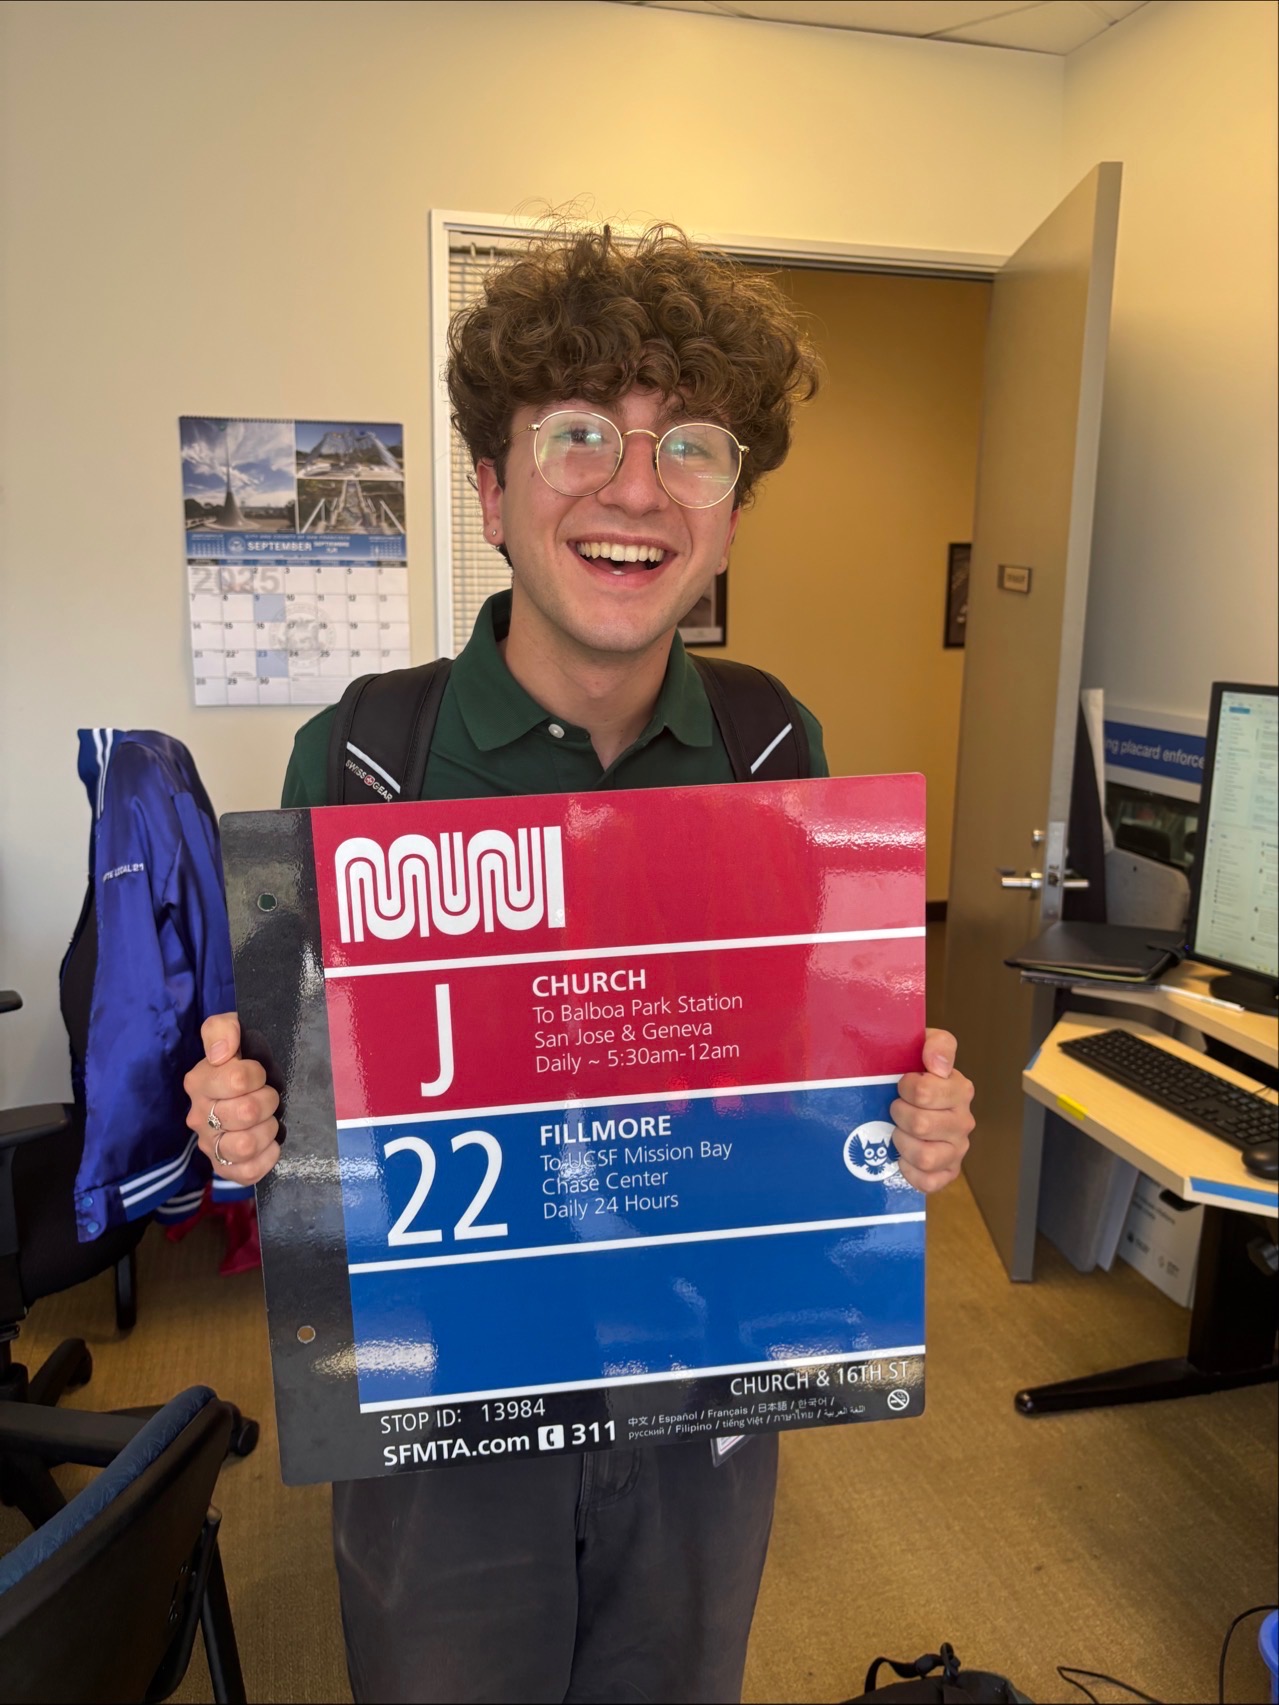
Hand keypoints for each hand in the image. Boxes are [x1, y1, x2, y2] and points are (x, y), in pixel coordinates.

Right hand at [184, 1012, 281, 1186]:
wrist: (244, 1090)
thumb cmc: (239, 1061)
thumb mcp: (230, 1031)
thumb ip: (222, 1029)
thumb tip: (221, 1053)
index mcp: (198, 1082)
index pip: (238, 1080)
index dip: (257, 1074)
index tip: (258, 1073)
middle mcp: (198, 1116)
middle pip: (246, 1113)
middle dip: (268, 1100)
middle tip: (268, 1096)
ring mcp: (210, 1145)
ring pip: (245, 1146)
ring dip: (268, 1130)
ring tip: (268, 1120)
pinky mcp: (225, 1168)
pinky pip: (249, 1172)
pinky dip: (267, 1157)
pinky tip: (269, 1142)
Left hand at [891, 1028, 972, 1194]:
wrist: (909, 1100)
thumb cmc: (914, 1072)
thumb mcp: (923, 1045)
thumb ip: (937, 1044)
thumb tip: (937, 1064)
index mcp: (960, 1089)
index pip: (924, 1092)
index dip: (905, 1088)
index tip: (902, 1082)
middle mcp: (964, 1121)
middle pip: (921, 1124)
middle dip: (899, 1114)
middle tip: (895, 1108)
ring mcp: (958, 1149)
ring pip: (925, 1156)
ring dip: (902, 1143)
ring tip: (898, 1132)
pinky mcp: (948, 1173)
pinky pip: (928, 1182)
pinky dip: (910, 1171)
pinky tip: (903, 1157)